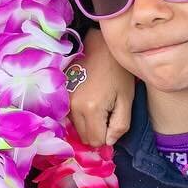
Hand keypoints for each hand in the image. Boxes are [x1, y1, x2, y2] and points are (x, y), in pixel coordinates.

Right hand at [67, 29, 135, 146]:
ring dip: (88, 123)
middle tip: (108, 112)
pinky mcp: (61, 95)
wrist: (98, 45)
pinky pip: (71, 116)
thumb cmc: (117, 71)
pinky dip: (80, 115)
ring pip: (77, 128)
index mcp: (90, 109)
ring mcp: (64, 101)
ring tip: (99, 103)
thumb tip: (109, 142)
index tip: (114, 120)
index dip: (108, 136)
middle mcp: (72, 107)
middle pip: (85, 137)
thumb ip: (120, 125)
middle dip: (98, 131)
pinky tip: (89, 99)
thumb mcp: (126, 99)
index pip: (96, 142)